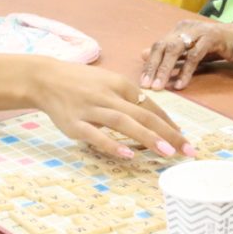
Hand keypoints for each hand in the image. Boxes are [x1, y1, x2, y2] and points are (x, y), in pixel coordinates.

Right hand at [26, 61, 195, 159]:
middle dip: (168, 133)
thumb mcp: (108, 83)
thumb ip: (128, 98)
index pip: (150, 106)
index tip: (184, 140)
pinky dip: (112, 145)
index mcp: (119, 84)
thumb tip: (154, 119)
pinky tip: (128, 155)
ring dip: (147, 137)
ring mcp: (91, 109)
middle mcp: (108, 95)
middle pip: (143, 115)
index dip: (169, 123)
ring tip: (166, 152)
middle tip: (187, 150)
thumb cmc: (81, 82)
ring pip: (124, 123)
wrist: (45, 78)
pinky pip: (95, 135)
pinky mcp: (75, 124)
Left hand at [140, 20, 232, 90]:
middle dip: (153, 66)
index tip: (142, 83)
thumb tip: (143, 56)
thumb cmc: (214, 48)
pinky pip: (194, 56)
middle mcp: (186, 28)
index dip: (149, 64)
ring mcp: (198, 31)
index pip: (158, 46)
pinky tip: (180, 84)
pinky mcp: (211, 38)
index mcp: (179, 30)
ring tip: (159, 86)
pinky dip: (186, 71)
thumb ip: (170, 55)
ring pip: (175, 49)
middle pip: (163, 46)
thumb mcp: (189, 52)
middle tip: (147, 86)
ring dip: (165, 69)